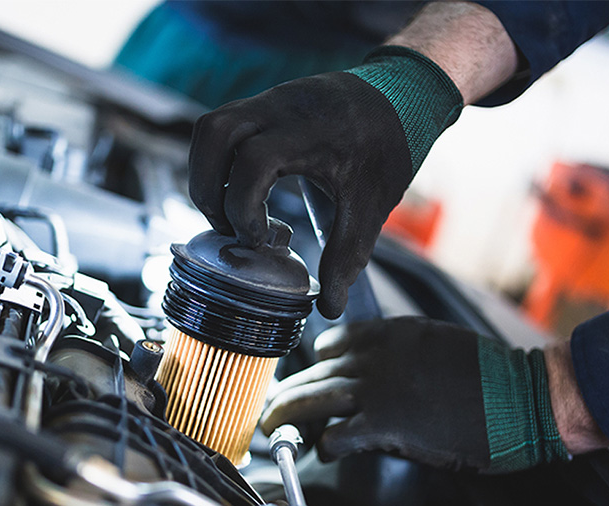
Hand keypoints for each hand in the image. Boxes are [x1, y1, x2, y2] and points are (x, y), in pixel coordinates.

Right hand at [188, 48, 461, 318]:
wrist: (403, 94)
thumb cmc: (388, 147)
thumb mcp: (371, 206)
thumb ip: (346, 257)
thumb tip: (328, 307)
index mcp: (309, 132)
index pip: (253, 161)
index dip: (244, 206)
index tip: (260, 239)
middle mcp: (280, 108)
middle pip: (214, 134)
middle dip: (207, 188)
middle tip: (228, 227)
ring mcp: (268, 100)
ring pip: (210, 128)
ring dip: (205, 173)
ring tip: (227, 210)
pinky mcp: (263, 104)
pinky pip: (221, 127)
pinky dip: (218, 161)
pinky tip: (240, 189)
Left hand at [260, 317, 577, 472]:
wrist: (524, 396)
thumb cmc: (492, 376)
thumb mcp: (440, 344)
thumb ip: (403, 352)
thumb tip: (382, 370)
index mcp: (391, 334)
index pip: (333, 343)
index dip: (315, 364)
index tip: (307, 377)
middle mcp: (376, 356)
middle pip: (315, 372)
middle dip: (289, 391)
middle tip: (273, 406)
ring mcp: (378, 389)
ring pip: (313, 398)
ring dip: (288, 414)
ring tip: (273, 427)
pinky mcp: (386, 424)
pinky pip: (337, 434)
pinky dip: (324, 443)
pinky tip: (322, 449)